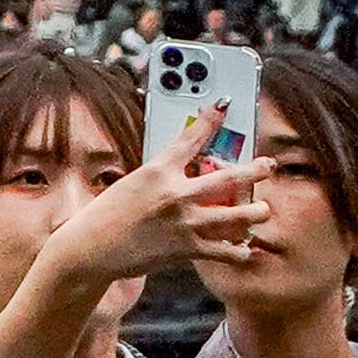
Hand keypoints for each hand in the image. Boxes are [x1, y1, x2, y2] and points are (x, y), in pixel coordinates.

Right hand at [40, 102, 273, 286]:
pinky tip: (243, 247)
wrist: (89, 249)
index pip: (189, 138)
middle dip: (255, 170)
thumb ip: (160, 178)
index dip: (209, 120)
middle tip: (267, 166)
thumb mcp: (131, 186)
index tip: (223, 106)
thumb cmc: (104, 217)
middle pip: (230, 177)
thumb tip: (184, 175)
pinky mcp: (186, 249)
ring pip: (238, 216)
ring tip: (263, 212)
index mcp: (157, 172)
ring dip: (256, 213)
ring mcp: (184, 222)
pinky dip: (238, 250)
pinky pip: (225, 250)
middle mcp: (175, 194)